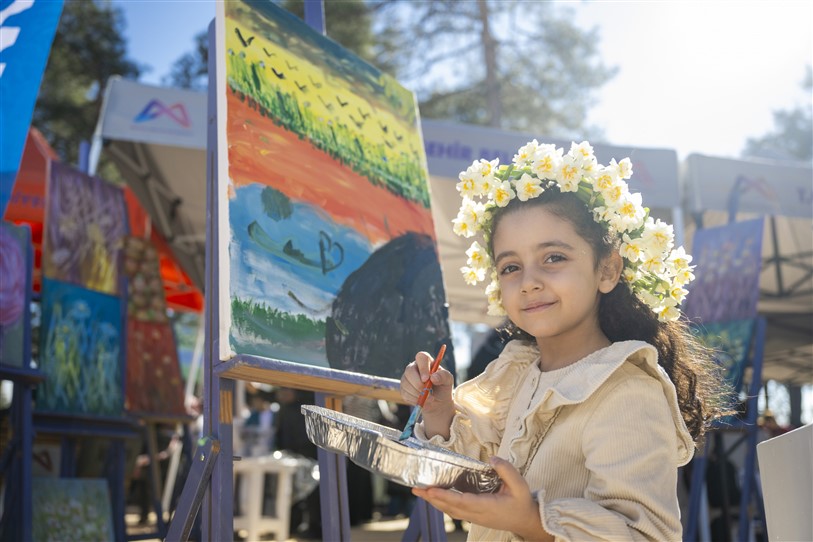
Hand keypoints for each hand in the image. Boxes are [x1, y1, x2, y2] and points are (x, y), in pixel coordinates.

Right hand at [399, 351, 453, 410]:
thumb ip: (443, 376)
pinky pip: (405, 394)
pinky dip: (415, 400)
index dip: (423, 367)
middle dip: (418, 383)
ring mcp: (407, 378)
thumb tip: (433, 377)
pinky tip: (422, 401)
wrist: (438, 402)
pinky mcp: (403, 389)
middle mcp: (414, 368)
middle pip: (409, 370)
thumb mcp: (448, 380)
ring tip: (430, 399)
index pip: (421, 357)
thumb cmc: (443, 387)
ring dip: (418, 394)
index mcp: (426, 362)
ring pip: (406, 384)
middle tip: (427, 392)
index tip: (427, 379)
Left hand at [412, 457, 551, 541]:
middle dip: (432, 498)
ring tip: (420, 492)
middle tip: (416, 488)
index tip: (431, 490)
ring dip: (434, 502)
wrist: (526, 521)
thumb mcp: (520, 485)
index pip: (462, 501)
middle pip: (450, 507)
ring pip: (450, 511)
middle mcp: (478, 514)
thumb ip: (506, 470)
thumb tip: (492, 459)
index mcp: (488, 507)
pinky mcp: (474, 517)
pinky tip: (435, 497)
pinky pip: (455, 511)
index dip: (445, 496)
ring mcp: (475, 518)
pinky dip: (442, 504)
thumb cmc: (522, 502)